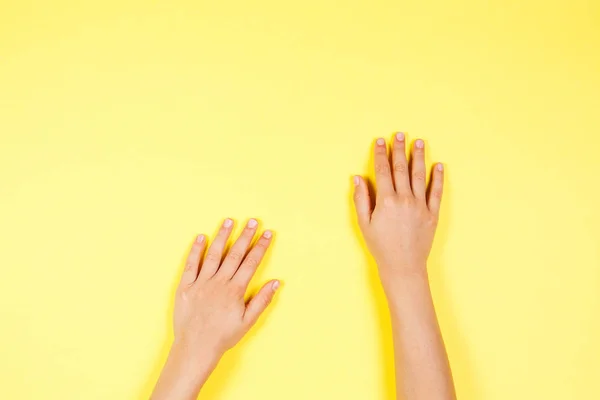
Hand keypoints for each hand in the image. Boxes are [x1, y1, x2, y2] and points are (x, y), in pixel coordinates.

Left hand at [151, 218, 279, 399]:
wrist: (195, 348)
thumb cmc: (223, 336)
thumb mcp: (247, 321)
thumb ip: (261, 300)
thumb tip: (276, 282)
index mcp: (235, 290)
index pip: (251, 262)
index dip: (260, 246)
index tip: (267, 233)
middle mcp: (219, 283)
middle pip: (234, 254)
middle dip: (245, 236)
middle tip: (252, 221)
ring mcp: (201, 283)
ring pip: (214, 254)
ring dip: (222, 236)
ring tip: (229, 221)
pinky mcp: (185, 287)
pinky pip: (191, 265)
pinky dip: (196, 250)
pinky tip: (201, 237)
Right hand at [353, 133, 443, 293]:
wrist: (403, 266)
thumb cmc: (380, 246)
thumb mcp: (364, 224)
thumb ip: (361, 198)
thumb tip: (357, 177)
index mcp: (386, 201)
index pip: (382, 171)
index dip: (381, 154)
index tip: (381, 141)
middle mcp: (404, 199)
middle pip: (401, 168)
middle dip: (399, 149)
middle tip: (400, 134)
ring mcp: (420, 206)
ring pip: (420, 175)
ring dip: (419, 157)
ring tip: (419, 142)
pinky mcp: (432, 214)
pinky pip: (436, 192)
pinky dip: (438, 178)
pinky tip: (439, 165)